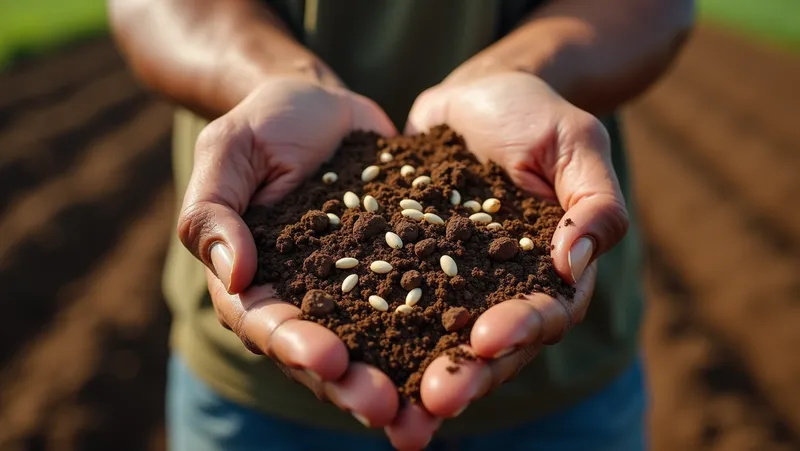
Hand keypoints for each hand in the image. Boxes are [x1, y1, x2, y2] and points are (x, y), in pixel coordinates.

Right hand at [177, 77, 401, 427]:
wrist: (322, 106)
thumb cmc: (265, 123)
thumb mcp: (229, 151)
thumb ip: (215, 210)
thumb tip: (233, 274)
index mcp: (251, 278)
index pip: (265, 324)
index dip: (295, 347)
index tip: (330, 360)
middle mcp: (300, 295)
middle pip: (320, 353)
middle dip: (350, 384)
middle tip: (387, 409)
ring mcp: (349, 289)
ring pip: (369, 345)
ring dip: (395, 378)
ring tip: (427, 408)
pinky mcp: (392, 271)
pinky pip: (412, 306)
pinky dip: (433, 334)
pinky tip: (463, 355)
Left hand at [389, 71, 628, 444]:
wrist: (475, 97)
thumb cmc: (535, 114)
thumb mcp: (575, 142)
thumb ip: (592, 202)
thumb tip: (572, 266)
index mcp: (553, 273)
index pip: (545, 316)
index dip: (519, 332)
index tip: (485, 341)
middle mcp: (503, 290)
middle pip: (490, 348)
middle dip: (465, 375)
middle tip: (433, 401)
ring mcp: (455, 284)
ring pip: (439, 340)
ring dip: (416, 373)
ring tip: (385, 403)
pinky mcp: (410, 268)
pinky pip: (391, 302)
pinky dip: (372, 330)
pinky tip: (344, 353)